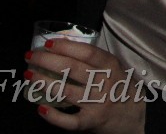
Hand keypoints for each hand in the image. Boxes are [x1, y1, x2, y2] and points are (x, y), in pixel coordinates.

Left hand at [27, 39, 143, 133]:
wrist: (135, 119)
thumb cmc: (121, 89)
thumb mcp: (115, 69)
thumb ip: (95, 60)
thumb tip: (63, 45)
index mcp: (111, 67)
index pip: (87, 52)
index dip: (65, 46)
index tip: (47, 43)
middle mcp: (105, 84)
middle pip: (73, 69)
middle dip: (48, 61)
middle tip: (30, 56)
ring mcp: (98, 104)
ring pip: (67, 92)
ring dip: (45, 83)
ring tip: (29, 76)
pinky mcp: (92, 122)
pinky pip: (70, 121)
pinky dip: (54, 116)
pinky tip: (41, 108)